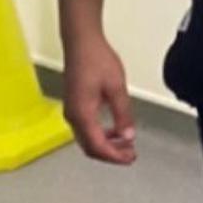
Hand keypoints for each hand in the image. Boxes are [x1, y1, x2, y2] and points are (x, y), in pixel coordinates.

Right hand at [62, 34, 136, 164]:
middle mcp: (73, 116)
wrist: (81, 42)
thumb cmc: (97, 60)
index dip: (115, 157)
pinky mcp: (75, 105)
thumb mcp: (117, 88)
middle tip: (131, 154)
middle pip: (90, 147)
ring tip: (126, 143)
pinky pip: (87, 128)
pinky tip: (116, 129)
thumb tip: (128, 136)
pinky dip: (101, 134)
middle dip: (111, 154)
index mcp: (82, 114)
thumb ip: (123, 114)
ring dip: (107, 144)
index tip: (130, 159)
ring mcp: (72, 111)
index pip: (98, 146)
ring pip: (88, 139)